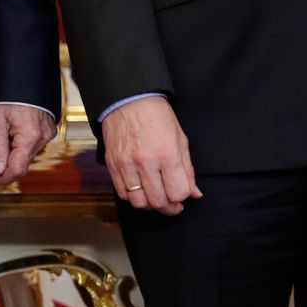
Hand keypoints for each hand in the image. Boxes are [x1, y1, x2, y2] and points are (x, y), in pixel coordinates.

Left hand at [0, 103, 56, 184]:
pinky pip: (35, 145)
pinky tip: (15, 132)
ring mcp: (48, 134)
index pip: (17, 169)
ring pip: (28, 154)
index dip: (4, 178)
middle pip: (23, 163)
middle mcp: (42, 138)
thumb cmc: (9, 96)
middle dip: (7, 163)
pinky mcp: (49, 130)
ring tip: (5, 135)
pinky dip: (23, 144)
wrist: (24, 78)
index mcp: (30, 137)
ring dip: (15, 153)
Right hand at [101, 96, 201, 216]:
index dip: (182, 197)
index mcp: (167, 154)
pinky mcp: (112, 164)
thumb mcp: (180, 139)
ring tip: (154, 197)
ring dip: (149, 204)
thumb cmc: (157, 116)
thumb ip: (187, 169)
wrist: (128, 99)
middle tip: (171, 203)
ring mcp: (126, 164)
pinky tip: (139, 189)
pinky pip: (122, 193)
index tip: (182, 194)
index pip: (178, 193)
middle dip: (168, 207)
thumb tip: (194, 194)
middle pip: (158, 202)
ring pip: (138, 202)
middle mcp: (146, 162)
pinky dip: (132, 196)